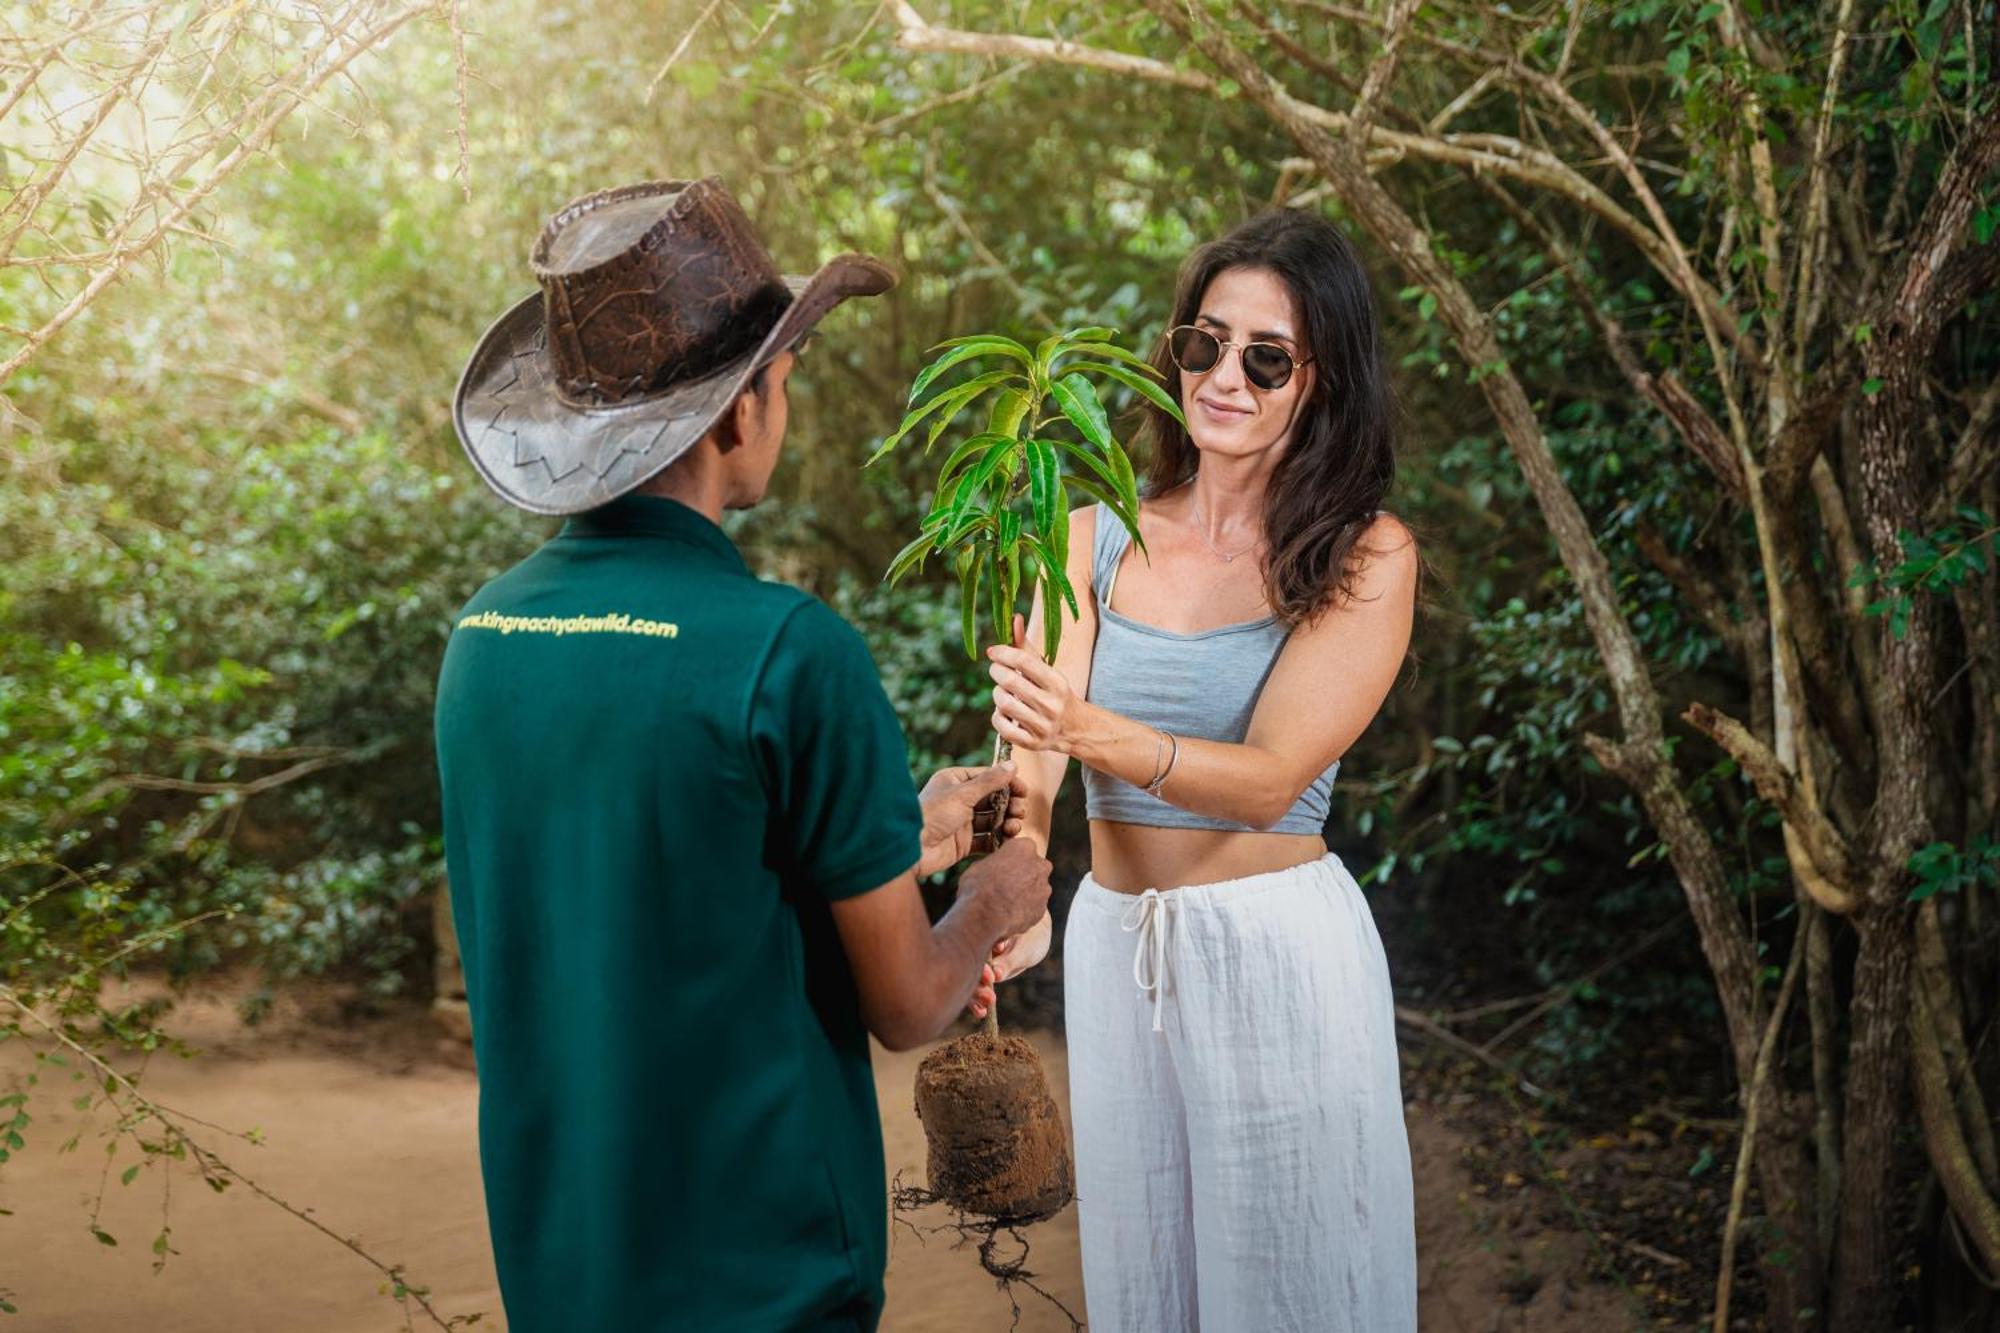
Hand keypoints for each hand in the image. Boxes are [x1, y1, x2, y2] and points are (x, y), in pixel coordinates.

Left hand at [916, 763, 1025, 876]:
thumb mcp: (963, 794)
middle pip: (993, 799)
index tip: (1023, 790)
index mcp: (954, 781)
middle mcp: (958, 800)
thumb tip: (1012, 765)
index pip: (987, 777)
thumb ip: (990, 781)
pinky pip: (986, 839)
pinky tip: (1008, 840)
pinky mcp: (963, 843)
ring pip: (992, 820)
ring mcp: (961, 822)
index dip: (1007, 783)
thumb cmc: (932, 814)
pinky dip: (999, 840)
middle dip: (1009, 805)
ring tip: (1014, 827)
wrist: (911, 850)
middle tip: (1020, 811)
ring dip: (1007, 822)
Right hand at [957, 836, 1050, 939]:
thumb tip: (990, 869)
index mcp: (1023, 848)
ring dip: (1025, 892)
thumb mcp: (977, 866)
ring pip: (1036, 887)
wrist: (986, 918)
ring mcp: (1044, 888)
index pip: (1022, 847)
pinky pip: (1034, 906)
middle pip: (1034, 866)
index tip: (1003, 864)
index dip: (1011, 857)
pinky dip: (1025, 909)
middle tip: (1006, 883)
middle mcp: (1039, 865)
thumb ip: (992, 864)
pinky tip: (1010, 913)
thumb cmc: (979, 888)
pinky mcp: (1042, 909)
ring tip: (1006, 902)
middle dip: (1024, 873)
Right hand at [966, 911, 1052, 1020]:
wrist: (1035, 933)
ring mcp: (981, 964)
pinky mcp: (986, 975)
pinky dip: (980, 999)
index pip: (977, 952)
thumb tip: (996, 976)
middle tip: (989, 998)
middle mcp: (978, 950)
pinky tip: (981, 1013)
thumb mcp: (1023, 948)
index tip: (990, 978)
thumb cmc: (1031, 936)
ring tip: (983, 1010)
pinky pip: (980, 987)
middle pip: (971, 968)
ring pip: (973, 980)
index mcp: (985, 936)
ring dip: (977, 995)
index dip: (981, 967)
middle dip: (978, 985)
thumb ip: (1008, 961)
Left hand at [987, 613, 1083, 753]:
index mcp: (1057, 682)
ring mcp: (1042, 726)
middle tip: (996, 670)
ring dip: (997, 694)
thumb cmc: (1054, 692)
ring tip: (1003, 692)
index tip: (993, 651)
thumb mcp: (1046, 669)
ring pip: (1003, 704)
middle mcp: (1051, 705)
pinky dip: (997, 716)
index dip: (1003, 653)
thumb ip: (1026, 646)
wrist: (1074, 728)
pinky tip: (1004, 711)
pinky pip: (1002, 726)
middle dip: (996, 672)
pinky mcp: (1032, 743)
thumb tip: (1014, 618)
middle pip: (1010, 682)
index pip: (1023, 661)